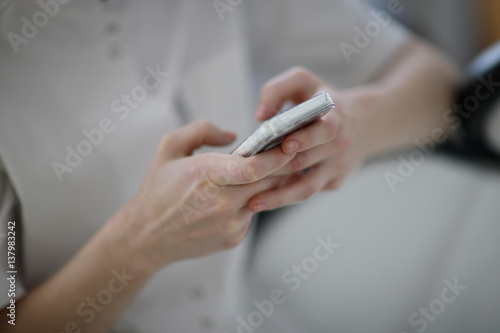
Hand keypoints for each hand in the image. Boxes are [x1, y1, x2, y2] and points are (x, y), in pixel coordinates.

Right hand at [111, 120, 294, 272]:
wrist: (146, 236)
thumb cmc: (157, 188)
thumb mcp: (169, 148)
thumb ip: (202, 130)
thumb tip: (234, 135)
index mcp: (205, 176)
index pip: (252, 168)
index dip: (275, 157)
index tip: (289, 144)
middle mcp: (221, 203)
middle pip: (267, 182)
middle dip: (282, 166)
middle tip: (291, 151)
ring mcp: (229, 224)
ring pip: (264, 197)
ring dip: (270, 183)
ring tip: (271, 169)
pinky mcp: (233, 238)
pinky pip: (253, 214)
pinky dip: (253, 201)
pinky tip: (243, 194)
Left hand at [248, 67, 372, 211]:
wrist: (364, 123)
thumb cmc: (322, 99)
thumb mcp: (304, 81)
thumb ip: (278, 89)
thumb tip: (259, 116)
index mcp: (335, 117)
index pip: (324, 131)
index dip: (306, 138)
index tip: (285, 145)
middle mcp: (339, 145)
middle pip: (305, 163)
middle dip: (275, 172)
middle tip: (248, 179)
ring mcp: (338, 168)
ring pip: (307, 188)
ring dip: (279, 198)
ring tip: (252, 204)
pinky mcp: (334, 182)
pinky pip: (308, 192)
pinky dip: (286, 197)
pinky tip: (264, 201)